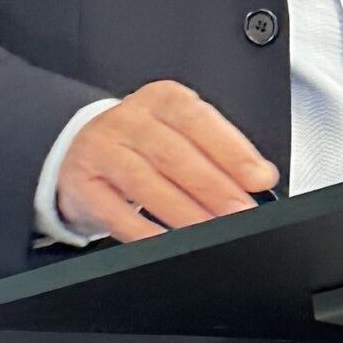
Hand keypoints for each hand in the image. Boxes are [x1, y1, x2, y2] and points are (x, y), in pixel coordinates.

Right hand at [56, 82, 277, 243]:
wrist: (82, 150)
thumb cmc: (144, 146)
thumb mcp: (180, 135)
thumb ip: (218, 153)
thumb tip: (258, 181)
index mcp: (163, 100)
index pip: (200, 121)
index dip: (233, 151)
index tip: (260, 179)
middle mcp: (130, 119)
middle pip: (175, 154)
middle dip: (214, 187)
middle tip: (241, 212)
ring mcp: (102, 149)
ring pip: (145, 182)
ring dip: (182, 211)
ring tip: (209, 232)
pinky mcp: (82, 183)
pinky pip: (114, 211)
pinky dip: (141, 230)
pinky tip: (163, 241)